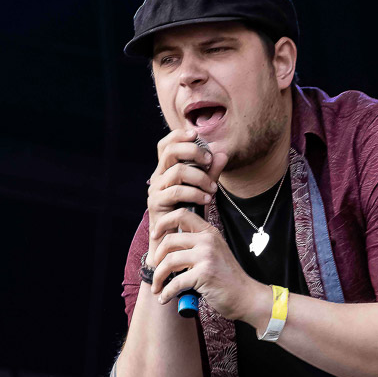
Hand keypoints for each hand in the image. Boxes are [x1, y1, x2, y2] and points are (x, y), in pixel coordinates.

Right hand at [147, 127, 227, 243]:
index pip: (166, 145)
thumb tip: (222, 153)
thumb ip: (211, 172)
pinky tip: (206, 199)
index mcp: (167, 170)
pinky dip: (195, 193)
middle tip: (210, 161)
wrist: (176, 242)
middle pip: (170, 151)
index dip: (178, 135)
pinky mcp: (155, 204)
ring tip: (213, 189)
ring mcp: (155, 190)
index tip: (196, 134)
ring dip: (200, 177)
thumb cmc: (190, 214)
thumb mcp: (204, 189)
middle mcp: (158, 177)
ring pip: (177, 171)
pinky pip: (176, 191)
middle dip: (193, 152)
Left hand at [151, 208, 268, 321]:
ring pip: (169, 261)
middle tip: (155, 269)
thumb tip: (168, 245)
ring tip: (157, 287)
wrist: (245, 296)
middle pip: (169, 241)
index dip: (163, 223)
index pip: (181, 215)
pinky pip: (176, 282)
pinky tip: (164, 298)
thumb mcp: (214, 252)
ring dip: (158, 277)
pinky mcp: (204, 274)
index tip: (154, 235)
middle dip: (157, 258)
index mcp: (209, 232)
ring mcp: (206, 256)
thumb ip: (196, 245)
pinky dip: (166, 292)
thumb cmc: (227, 278)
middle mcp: (208, 240)